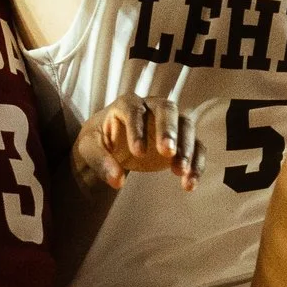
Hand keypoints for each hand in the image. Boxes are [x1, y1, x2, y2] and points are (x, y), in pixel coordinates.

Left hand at [73, 93, 201, 191]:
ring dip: (186, 148)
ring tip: (181, 172)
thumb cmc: (100, 140)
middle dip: (169, 130)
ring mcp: (170, 122)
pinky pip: (196, 146)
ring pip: (186, 125)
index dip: (137, 129)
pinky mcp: (181, 139)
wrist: (112, 142)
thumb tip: (117, 180)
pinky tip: (190, 183)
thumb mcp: (89, 148)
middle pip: (167, 109)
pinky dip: (197, 163)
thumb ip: (101, 161)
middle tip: (168, 153)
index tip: (138, 153)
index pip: (134, 110)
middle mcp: (152, 107)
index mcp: (127, 104)